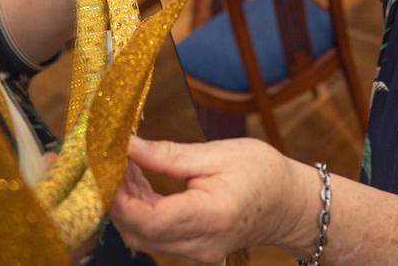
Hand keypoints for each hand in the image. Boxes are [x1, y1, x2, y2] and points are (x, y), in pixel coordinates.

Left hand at [110, 136, 310, 263]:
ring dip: (127, 204)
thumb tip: (128, 145)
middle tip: (112, 159)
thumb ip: (169, 154)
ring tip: (126, 167)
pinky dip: (141, 211)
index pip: (149, 219)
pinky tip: (140, 183)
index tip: (107, 166)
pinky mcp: (193, 251)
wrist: (290, 204)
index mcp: (210, 216)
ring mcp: (197, 252)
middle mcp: (201, 243)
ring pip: (143, 237)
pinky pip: (156, 236)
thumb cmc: (262, 173)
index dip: (120, 197)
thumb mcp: (217, 153)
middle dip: (117, 197)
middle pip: (139, 232)